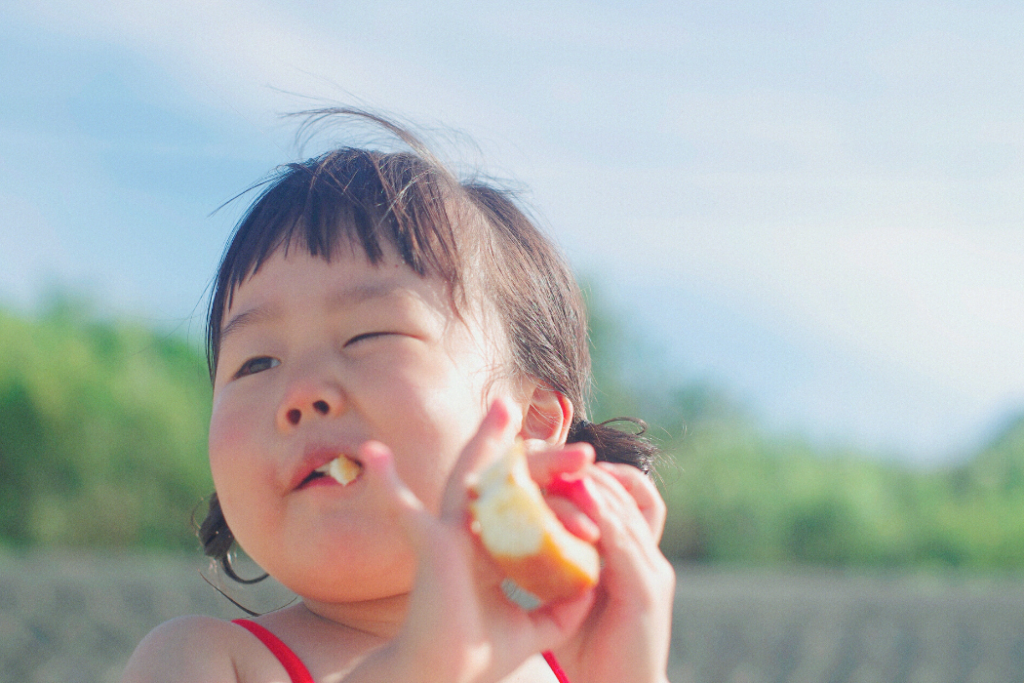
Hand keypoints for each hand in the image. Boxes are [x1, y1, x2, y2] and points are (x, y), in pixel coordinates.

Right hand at [352, 399, 594, 682]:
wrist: (440, 677)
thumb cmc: (476, 658)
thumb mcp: (534, 630)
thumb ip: (562, 609)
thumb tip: (593, 586)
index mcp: (493, 550)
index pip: (530, 509)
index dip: (560, 496)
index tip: (591, 482)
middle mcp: (469, 534)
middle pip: (509, 486)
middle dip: (545, 463)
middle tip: (583, 447)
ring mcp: (446, 534)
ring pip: (473, 479)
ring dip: (488, 442)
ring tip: (504, 407)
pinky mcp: (430, 544)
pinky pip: (408, 507)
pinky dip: (389, 483)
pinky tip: (374, 453)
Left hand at [543, 459, 675, 682]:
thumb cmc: (590, 652)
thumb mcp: (571, 597)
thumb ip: (557, 564)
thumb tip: (519, 536)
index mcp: (633, 555)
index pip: (621, 496)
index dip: (589, 474)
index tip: (549, 460)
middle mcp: (647, 556)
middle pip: (627, 492)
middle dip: (588, 469)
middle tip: (550, 451)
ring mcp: (652, 571)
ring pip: (624, 511)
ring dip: (592, 485)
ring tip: (558, 465)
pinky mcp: (647, 591)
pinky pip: (625, 542)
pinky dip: (601, 516)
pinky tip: (576, 499)